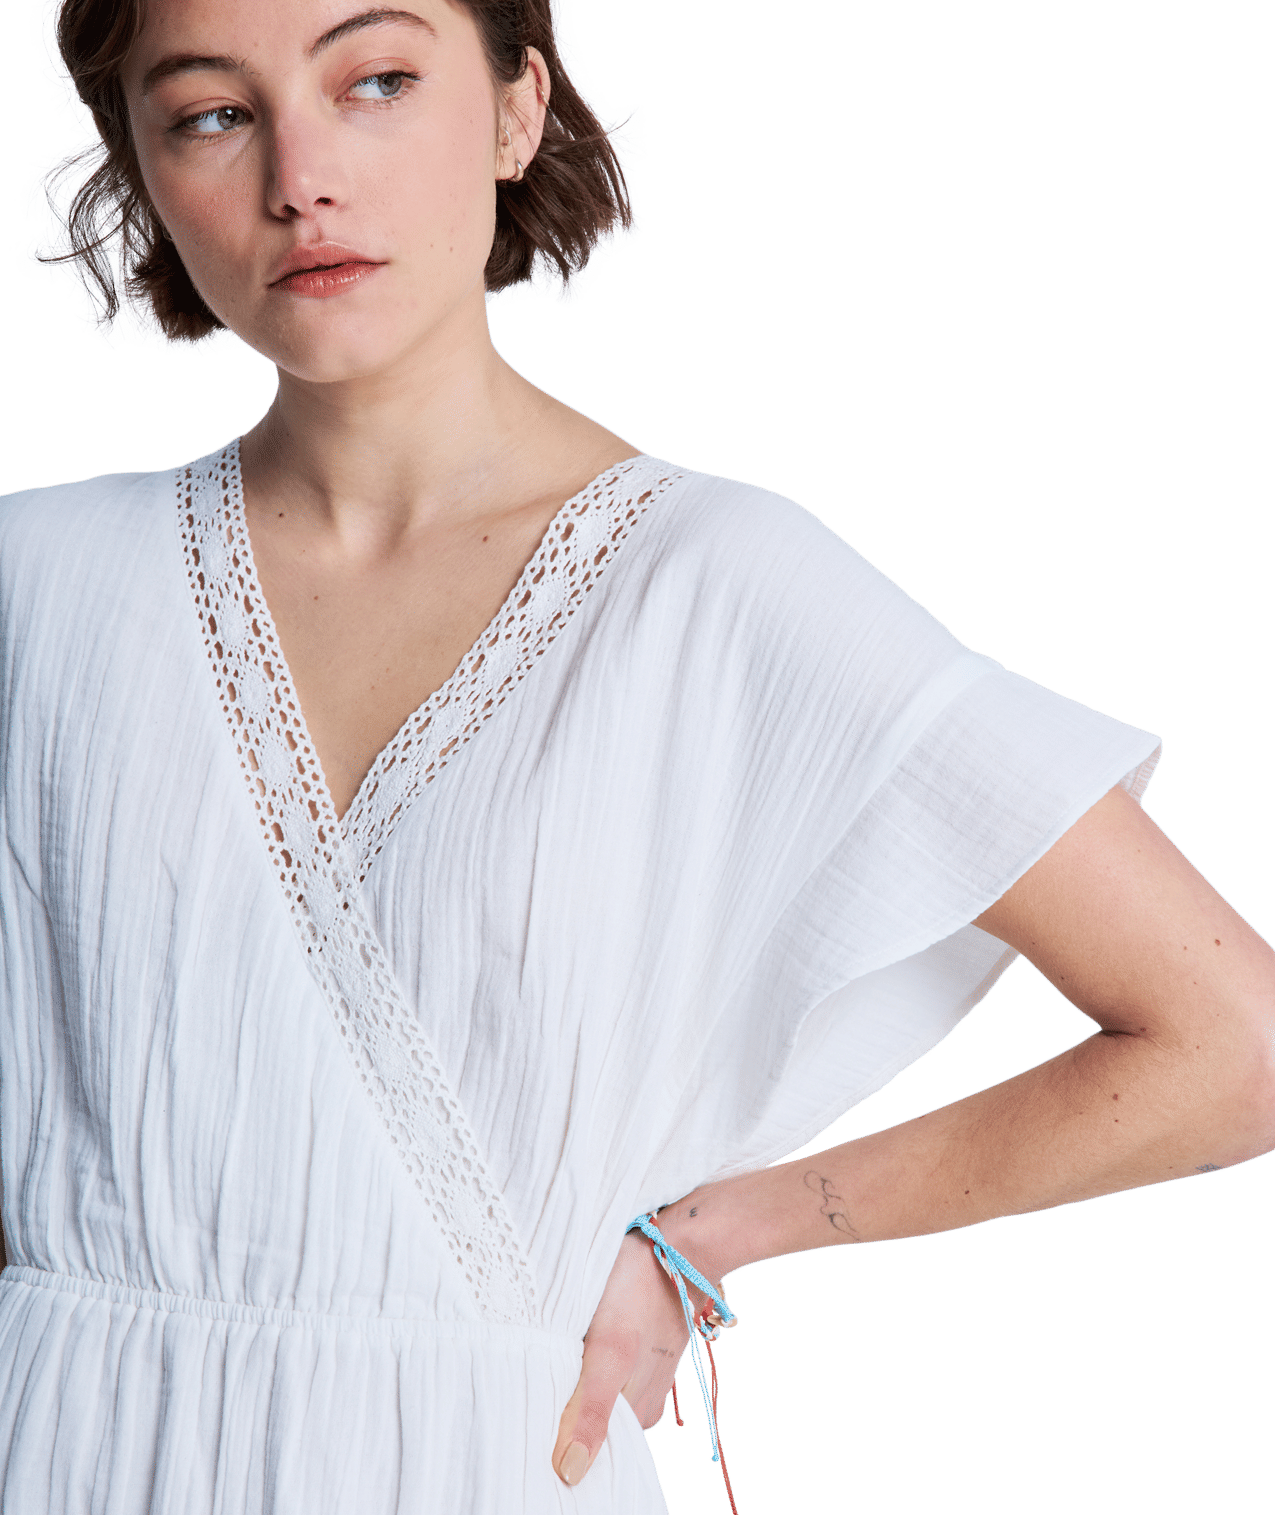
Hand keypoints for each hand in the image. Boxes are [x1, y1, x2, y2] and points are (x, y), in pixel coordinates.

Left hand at [552, 1218, 717, 1485]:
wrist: (679, 1243)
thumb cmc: (640, 1290)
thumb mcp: (609, 1351)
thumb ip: (592, 1411)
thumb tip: (570, 1473)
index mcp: (637, 1415)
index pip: (587, 1446)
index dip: (554, 1439)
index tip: (526, 1423)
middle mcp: (641, 1402)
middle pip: (589, 1419)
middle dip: (559, 1408)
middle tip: (529, 1383)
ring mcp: (641, 1373)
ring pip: (593, 1392)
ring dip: (569, 1379)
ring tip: (547, 1356)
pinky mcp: (637, 1347)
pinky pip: (602, 1367)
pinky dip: (583, 1360)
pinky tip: (568, 1340)